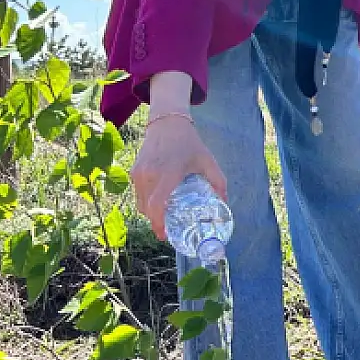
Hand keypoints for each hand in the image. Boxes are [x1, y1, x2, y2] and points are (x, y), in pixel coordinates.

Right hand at [132, 114, 226, 241]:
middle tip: (168, 231)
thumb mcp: (207, 161)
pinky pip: (138, 194)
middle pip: (147, 209)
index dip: (159, 223)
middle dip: (156, 222)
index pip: (157, 204)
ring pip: (141, 203)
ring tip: (163, 218)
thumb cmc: (189, 143)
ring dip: (150, 214)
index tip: (165, 235)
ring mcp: (139, 173)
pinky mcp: (134, 171)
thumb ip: (218, 182)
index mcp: (168, 173)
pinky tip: (158, 204)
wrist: (167, 124)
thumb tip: (224, 203)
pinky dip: (146, 203)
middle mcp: (150, 174)